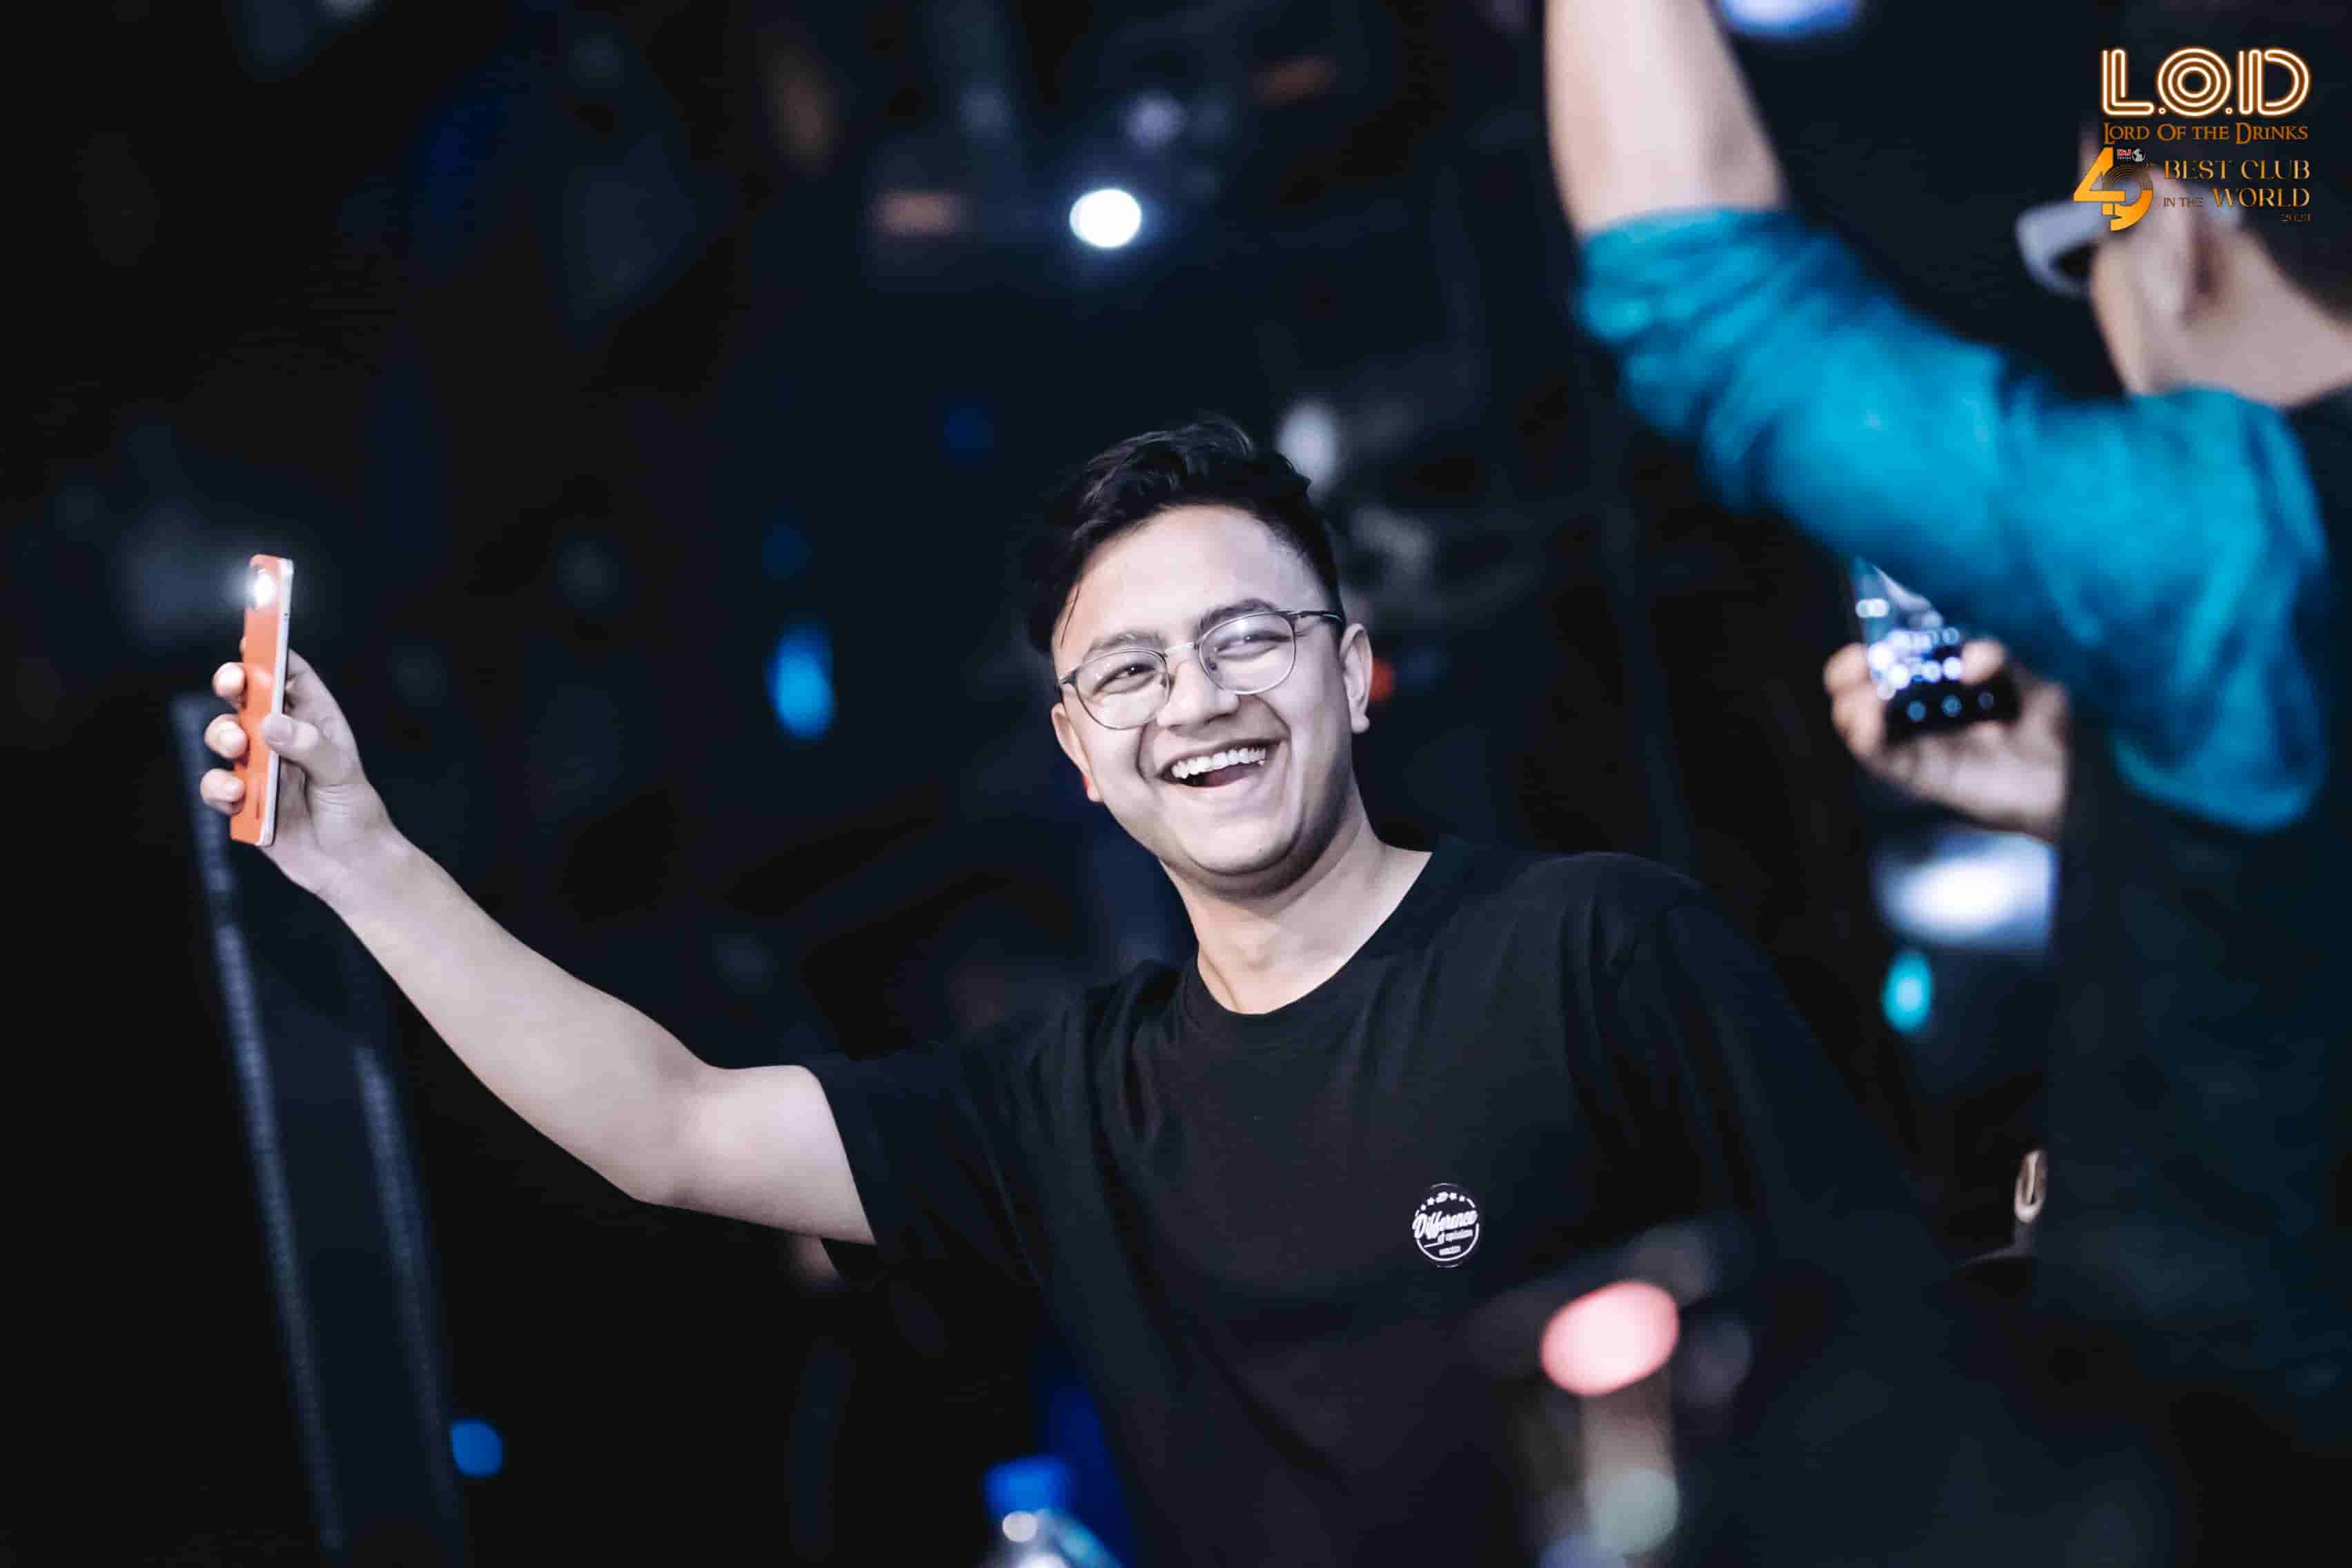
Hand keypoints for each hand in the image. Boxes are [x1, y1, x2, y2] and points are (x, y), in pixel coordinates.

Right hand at [199, 649, 402, 901]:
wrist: (349, 868)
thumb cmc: (356, 815)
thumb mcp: (343, 775)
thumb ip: (310, 747)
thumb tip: (269, 724)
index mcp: (314, 722)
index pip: (291, 677)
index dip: (271, 654)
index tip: (253, 638)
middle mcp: (282, 738)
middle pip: (247, 698)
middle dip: (233, 684)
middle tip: (231, 684)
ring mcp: (259, 767)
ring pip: (225, 735)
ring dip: (224, 734)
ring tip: (239, 749)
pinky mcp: (243, 801)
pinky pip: (217, 785)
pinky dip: (220, 786)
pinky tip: (237, 794)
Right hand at [1823, 640, 2070, 841]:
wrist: (2070, 783)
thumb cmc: (2049, 732)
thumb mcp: (2031, 684)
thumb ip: (2001, 662)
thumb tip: (1967, 660)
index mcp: (1939, 689)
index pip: (1889, 666)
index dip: (1870, 655)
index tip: (1867, 645)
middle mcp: (1919, 718)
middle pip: (1863, 695)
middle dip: (1848, 679)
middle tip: (1854, 668)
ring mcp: (1918, 748)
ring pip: (1864, 728)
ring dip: (1852, 710)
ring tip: (1863, 700)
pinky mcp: (1922, 776)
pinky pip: (1885, 760)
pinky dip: (1869, 743)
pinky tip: (1868, 727)